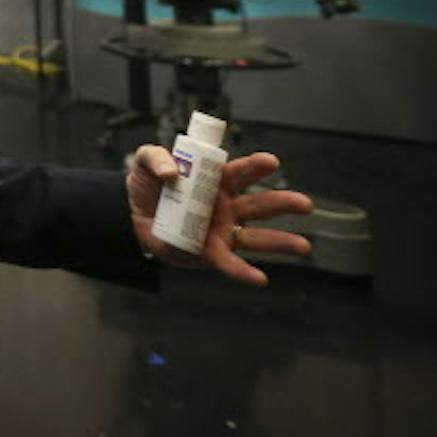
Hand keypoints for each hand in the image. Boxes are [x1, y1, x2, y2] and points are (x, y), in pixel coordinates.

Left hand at [125, 146, 314, 286]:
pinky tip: (261, 279)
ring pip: (256, 236)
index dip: (255, 166)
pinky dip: (244, 271)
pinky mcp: (210, 252)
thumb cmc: (147, 184)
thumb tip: (170, 171)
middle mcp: (226, 205)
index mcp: (215, 180)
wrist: (131, 214)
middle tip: (305, 204)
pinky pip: (230, 262)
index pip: (240, 172)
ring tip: (305, 246)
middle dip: (283, 203)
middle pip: (259, 204)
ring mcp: (222, 230)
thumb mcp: (144, 161)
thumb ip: (154, 157)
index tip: (271, 162)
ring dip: (281, 241)